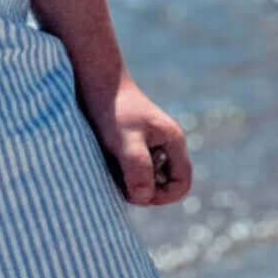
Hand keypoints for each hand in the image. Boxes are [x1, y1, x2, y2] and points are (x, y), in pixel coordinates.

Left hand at [82, 74, 191, 207]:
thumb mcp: (124, 139)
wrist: (95, 79)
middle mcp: (167, 144)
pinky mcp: (135, 142)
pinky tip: (106, 158)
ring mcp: (152, 143)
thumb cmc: (112, 108)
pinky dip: (121, 170)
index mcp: (173, 142)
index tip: (135, 192)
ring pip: (148, 177)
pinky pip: (134, 168)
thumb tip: (144, 197)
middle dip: (143, 189)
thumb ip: (137, 167)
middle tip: (118, 178)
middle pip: (165, 184)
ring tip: (111, 165)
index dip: (162, 197)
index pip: (182, 185)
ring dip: (130, 180)